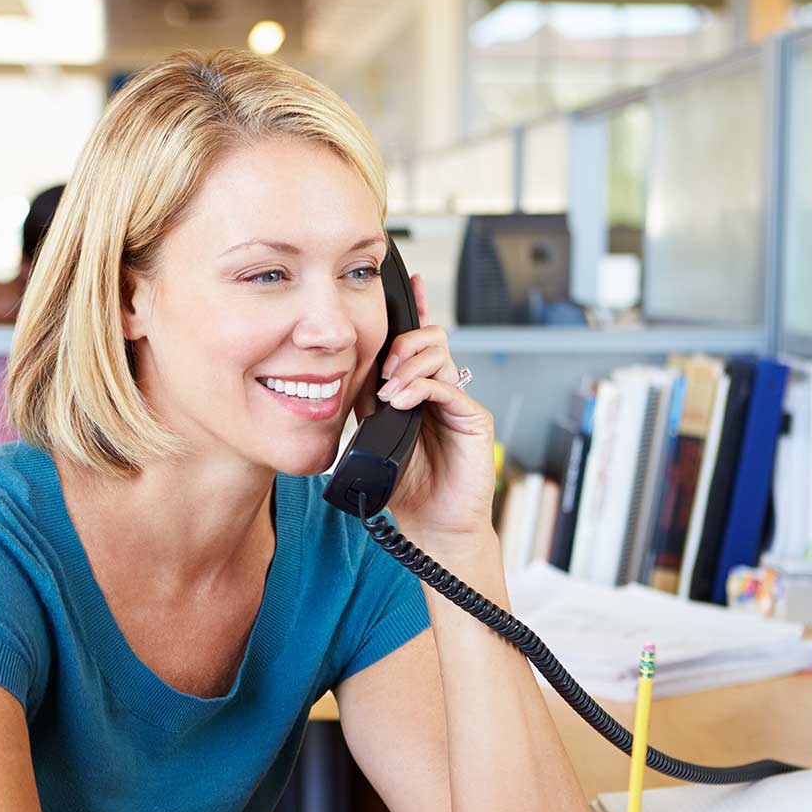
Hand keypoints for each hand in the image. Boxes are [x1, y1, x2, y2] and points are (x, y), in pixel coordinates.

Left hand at [355, 275, 495, 536]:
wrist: (433, 527)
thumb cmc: (407, 490)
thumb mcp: (372, 441)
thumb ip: (363, 409)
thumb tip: (337, 383)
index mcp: (416, 391)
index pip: (411, 342)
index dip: (410, 311)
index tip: (403, 284)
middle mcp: (439, 391)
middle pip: (428, 338)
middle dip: (402, 342)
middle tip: (382, 368)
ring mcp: (458, 403)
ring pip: (439, 354)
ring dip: (409, 363)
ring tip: (389, 389)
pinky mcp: (474, 419)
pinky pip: (450, 387)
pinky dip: (423, 387)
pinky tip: (402, 400)